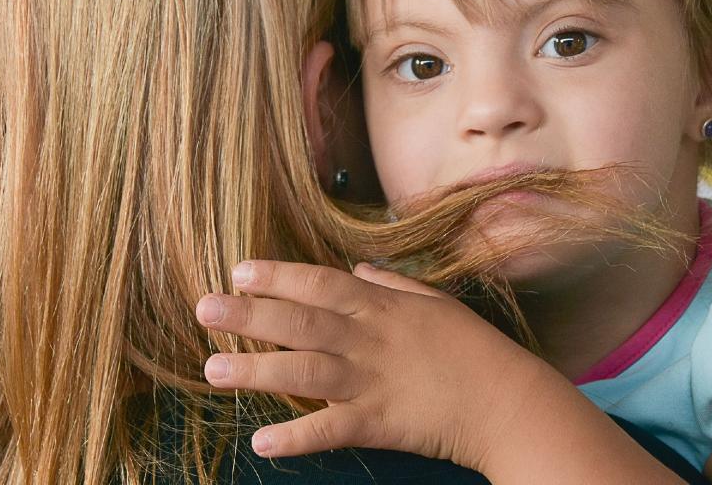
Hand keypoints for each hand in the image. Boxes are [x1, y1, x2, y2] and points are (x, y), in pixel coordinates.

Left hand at [194, 260, 548, 469]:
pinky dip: (296, 436)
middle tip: (204, 309)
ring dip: (256, 369)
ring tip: (213, 369)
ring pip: (305, 371)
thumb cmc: (473, 349)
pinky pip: (330, 429)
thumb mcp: (435, 303)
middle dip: (250, 314)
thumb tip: (360, 269)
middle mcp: (369, 339)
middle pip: (301, 321)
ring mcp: (371, 381)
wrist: (507, 402)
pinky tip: (262, 441)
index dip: (278, 276)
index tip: (239, 271)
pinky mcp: (378, 422)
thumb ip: (393, 285)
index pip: (320, 283)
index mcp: (381, 307)